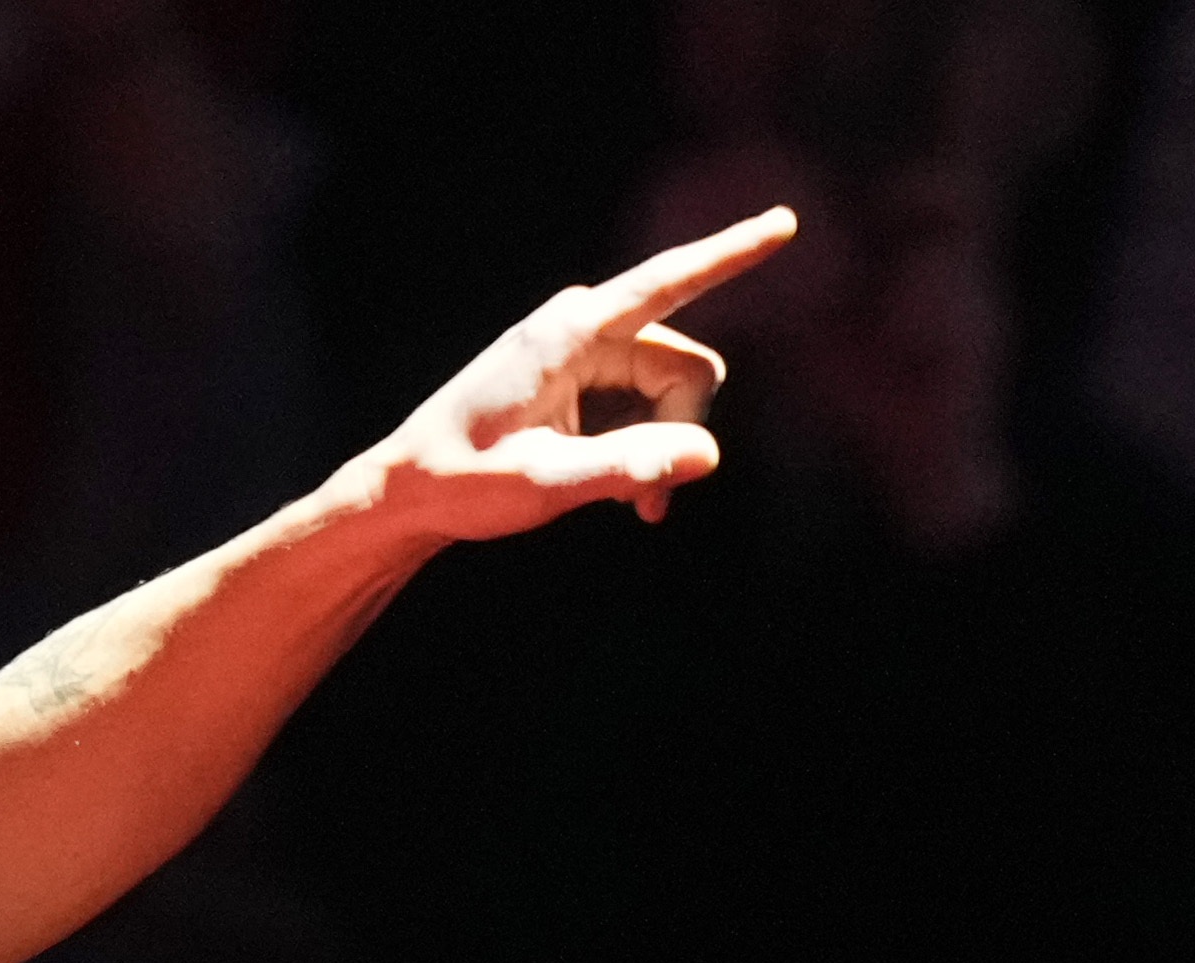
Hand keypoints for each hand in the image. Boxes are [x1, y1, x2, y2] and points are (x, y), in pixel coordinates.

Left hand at [355, 206, 796, 537]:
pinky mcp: (584, 380)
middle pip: (686, 367)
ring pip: (672, 392)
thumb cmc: (463, 483)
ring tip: (627, 506)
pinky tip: (616, 492)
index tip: (786, 223)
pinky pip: (646, 407)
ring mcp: (585, 351)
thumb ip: (624, 468)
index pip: (668, 283)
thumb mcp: (543, 485)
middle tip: (649, 506)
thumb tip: (707, 456)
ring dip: (664, 449)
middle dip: (685, 433)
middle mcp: (583, 326)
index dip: (731, 255)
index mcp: (571, 330)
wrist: (407, 492)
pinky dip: (644, 449)